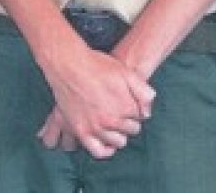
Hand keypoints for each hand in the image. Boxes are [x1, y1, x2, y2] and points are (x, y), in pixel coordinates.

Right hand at [38, 46, 153, 158]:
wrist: (68, 64)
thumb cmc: (95, 65)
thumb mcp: (124, 71)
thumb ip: (143, 91)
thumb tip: (147, 112)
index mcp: (126, 106)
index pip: (140, 117)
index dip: (134, 109)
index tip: (127, 102)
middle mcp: (112, 120)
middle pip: (130, 130)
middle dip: (128, 121)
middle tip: (119, 110)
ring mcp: (96, 127)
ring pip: (118, 141)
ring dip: (118, 133)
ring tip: (113, 123)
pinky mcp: (81, 131)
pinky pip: (98, 151)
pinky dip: (106, 150)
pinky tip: (107, 143)